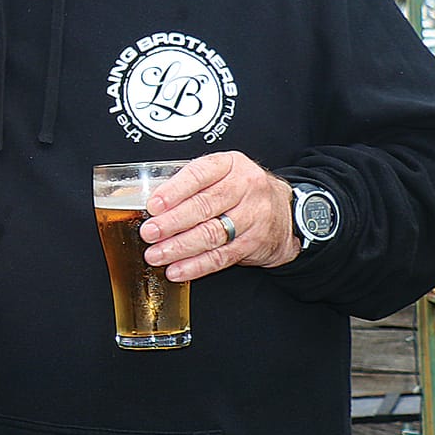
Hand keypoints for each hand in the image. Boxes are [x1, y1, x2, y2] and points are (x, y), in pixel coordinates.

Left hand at [140, 151, 299, 280]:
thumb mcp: (221, 173)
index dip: (174, 191)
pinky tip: (177, 270)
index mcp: (230, 165)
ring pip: (211, 234)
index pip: (199, 174)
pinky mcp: (254, 242)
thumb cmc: (242, 189)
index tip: (153, 205)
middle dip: (171, 223)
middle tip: (149, 233)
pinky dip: (196, 265)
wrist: (286, 210)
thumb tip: (148, 202)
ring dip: (179, 248)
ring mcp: (253, 216)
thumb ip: (190, 183)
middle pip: (203, 207)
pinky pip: (221, 256)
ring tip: (156, 254)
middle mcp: (245, 188)